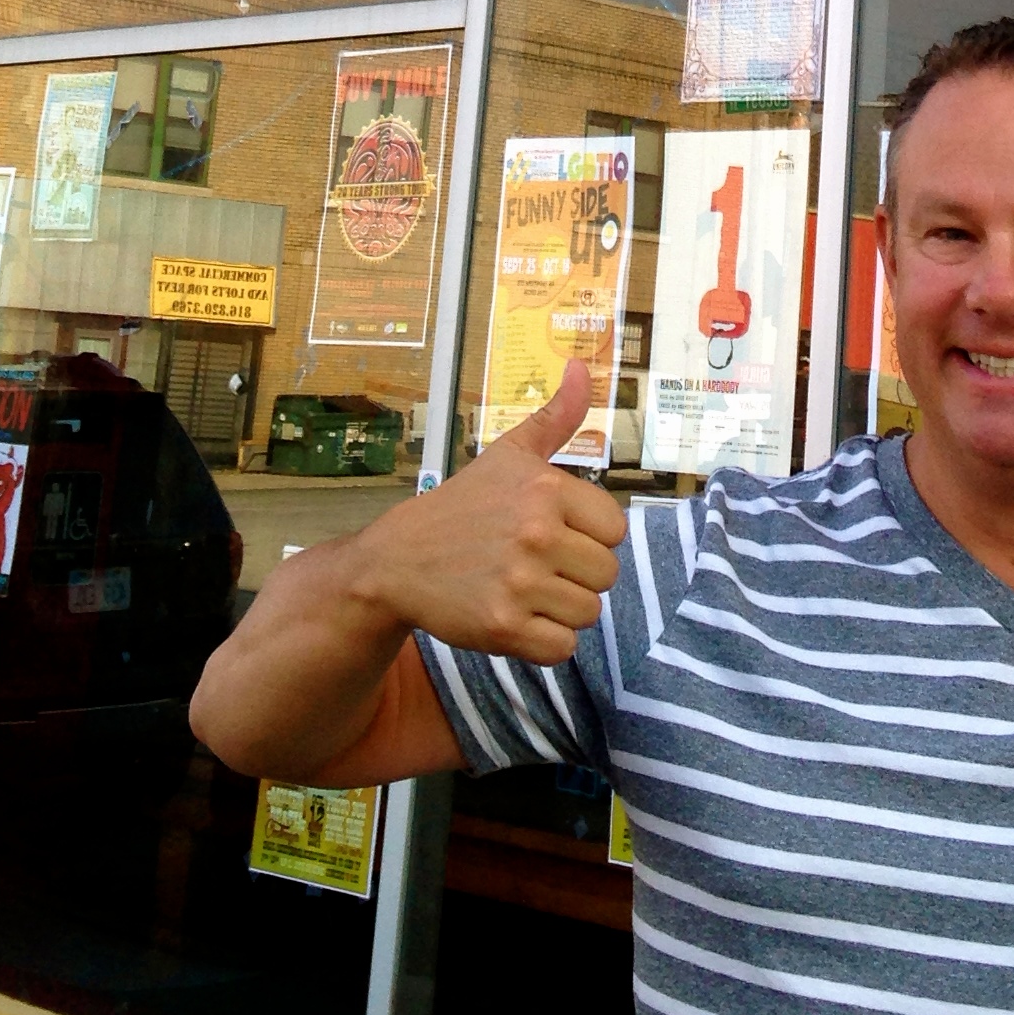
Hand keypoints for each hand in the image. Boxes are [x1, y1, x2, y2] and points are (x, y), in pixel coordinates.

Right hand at [343, 360, 626, 666]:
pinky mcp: (503, 627)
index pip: (615, 528)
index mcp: (547, 489)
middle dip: (577, 574)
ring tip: (526, 590)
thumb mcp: (509, 454)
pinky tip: (517, 618)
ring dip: (561, 609)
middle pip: (606, 573)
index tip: (554, 533)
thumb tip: (580, 366)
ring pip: (588, 613)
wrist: (398, 560)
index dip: (589, 535)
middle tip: (536, 565)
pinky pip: (562, 648)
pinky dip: (544, 641)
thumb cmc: (463, 506)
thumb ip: (556, 416)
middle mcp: (537, 534)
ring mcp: (519, 583)